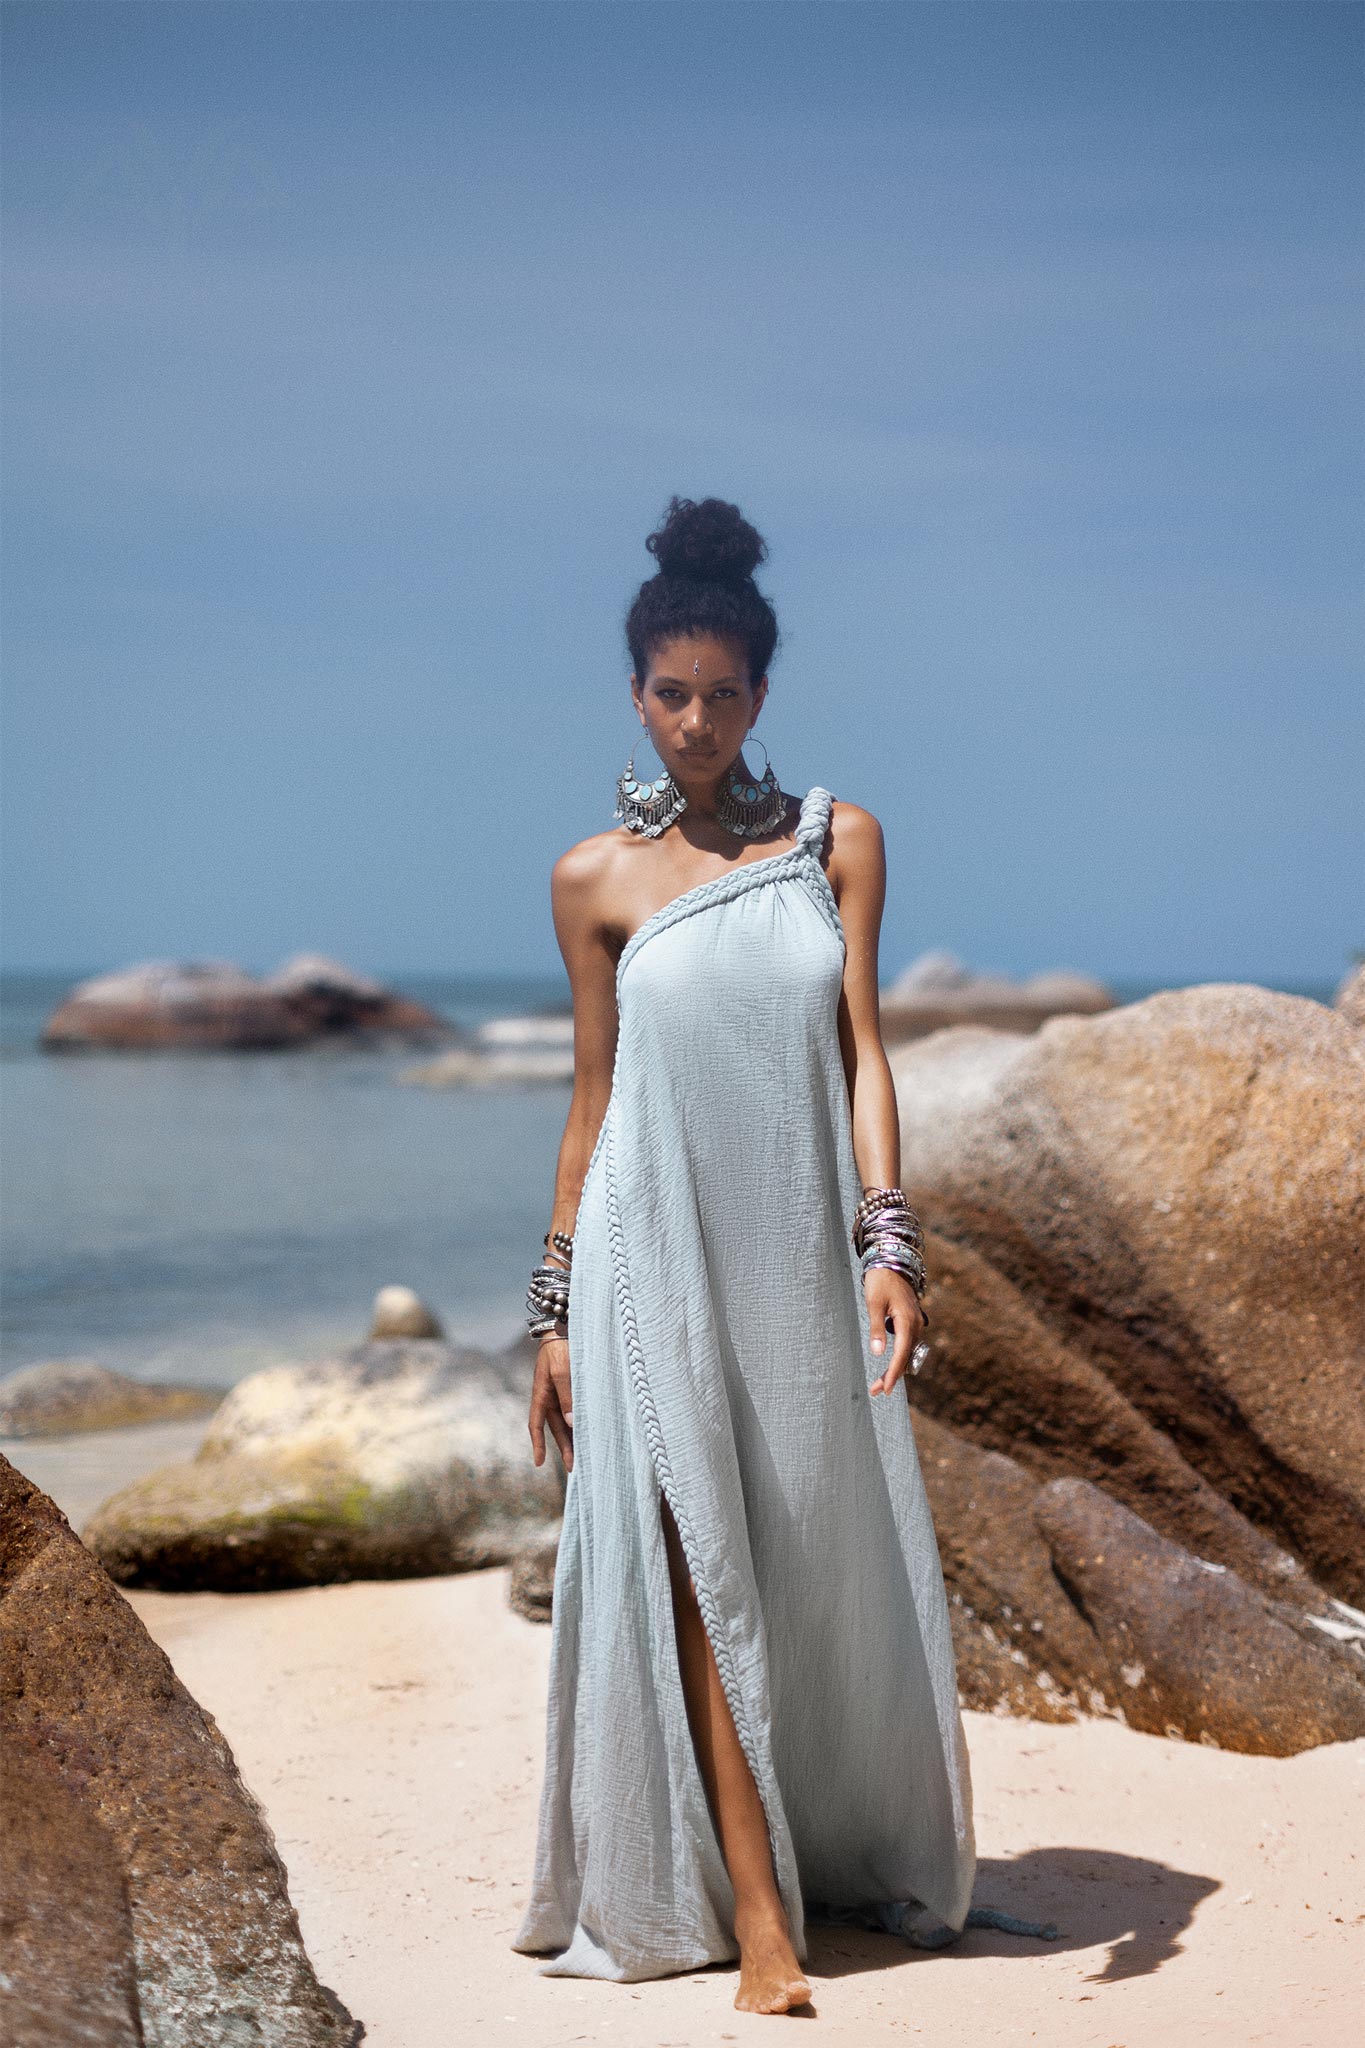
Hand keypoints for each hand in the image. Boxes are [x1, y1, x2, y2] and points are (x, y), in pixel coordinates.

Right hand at [529, 1331, 573, 1471]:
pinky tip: (591, 1432)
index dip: (538, 1443)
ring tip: (584, 1456)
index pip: (536, 1424)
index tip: (539, 1463)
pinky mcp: (574, 1386)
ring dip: (574, 1438)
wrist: (566, 1325)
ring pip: (568, 1421)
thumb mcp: (561, 1370)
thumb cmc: (560, 1346)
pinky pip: (577, 1408)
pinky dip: (581, 1422)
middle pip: (556, 1427)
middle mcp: (550, 1396)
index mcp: (541, 1393)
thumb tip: (572, 1422)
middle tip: (573, 1468)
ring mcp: (562, 1392)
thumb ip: (567, 1396)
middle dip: (564, 1447)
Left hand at [864, 1269, 925, 1397]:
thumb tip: (878, 1353)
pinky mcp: (911, 1322)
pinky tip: (889, 1365)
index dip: (892, 1374)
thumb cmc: (881, 1281)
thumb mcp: (874, 1304)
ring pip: (907, 1353)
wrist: (892, 1261)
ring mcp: (915, 1324)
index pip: (901, 1355)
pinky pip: (907, 1346)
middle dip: (891, 1376)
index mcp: (907, 1322)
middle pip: (905, 1358)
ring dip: (895, 1369)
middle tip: (875, 1391)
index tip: (884, 1389)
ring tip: (878, 1383)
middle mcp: (915, 1326)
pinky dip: (898, 1358)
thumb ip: (876, 1328)